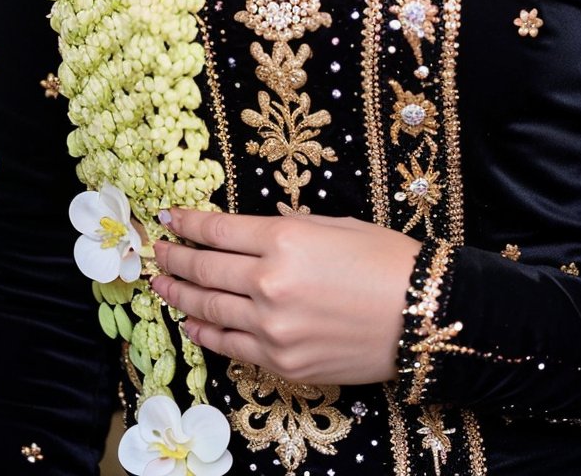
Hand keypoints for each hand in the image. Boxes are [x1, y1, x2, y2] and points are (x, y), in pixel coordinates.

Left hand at [152, 209, 420, 383]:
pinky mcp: (281, 362)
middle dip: (176, 259)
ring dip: (180, 295)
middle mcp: (269, 282)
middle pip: (205, 270)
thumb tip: (259, 231)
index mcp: (284, 239)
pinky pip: (230, 346)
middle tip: (158, 251)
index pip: (218, 231)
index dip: (188, 224)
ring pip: (209, 310)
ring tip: (162, 285)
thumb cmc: (387, 261)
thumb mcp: (336, 226)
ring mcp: (272, 327)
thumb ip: (290, 228)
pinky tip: (192, 323)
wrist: (422, 316)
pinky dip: (205, 333)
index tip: (168, 218)